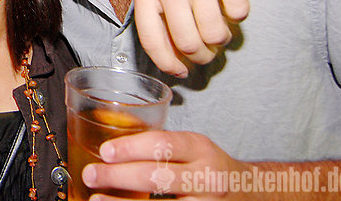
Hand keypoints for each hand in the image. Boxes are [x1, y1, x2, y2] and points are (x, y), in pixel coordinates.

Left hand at [82, 130, 250, 198]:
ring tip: (97, 199)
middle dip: (118, 176)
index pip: (163, 145)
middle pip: (156, 176)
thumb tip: (110, 150)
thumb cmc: (208, 166)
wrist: (249, 192)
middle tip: (91, 174)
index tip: (105, 152)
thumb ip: (161, 147)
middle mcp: (206, 176)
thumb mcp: (192, 148)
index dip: (131, 148)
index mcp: (200, 148)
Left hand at [132, 0, 248, 76]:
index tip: (180, 71)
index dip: (168, 63)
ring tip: (220, 30)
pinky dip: (238, 16)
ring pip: (216, 32)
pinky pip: (239, 11)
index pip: (153, 41)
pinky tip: (232, 5)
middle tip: (207, 50)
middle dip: (201, 56)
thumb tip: (171, 52)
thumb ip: (155, 9)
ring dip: (221, 40)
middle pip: (188, 43)